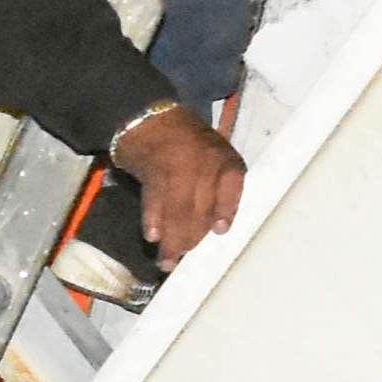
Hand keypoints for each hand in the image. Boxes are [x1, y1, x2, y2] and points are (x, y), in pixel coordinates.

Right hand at [108, 100, 245, 266]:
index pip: (231, 185)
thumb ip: (219, 188)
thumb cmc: (187, 144)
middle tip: (183, 259)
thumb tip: (214, 231)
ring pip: (178, 208)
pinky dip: (152, 219)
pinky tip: (152, 236)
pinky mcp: (152, 170)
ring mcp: (176, 164)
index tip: (219, 230)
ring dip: (172, 239)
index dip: (225, 208)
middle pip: (201, 205)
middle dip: (192, 237)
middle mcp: (203, 160)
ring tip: (167, 261)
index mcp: (224, 157)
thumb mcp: (214, 155)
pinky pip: (154, 200)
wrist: (149, 120)